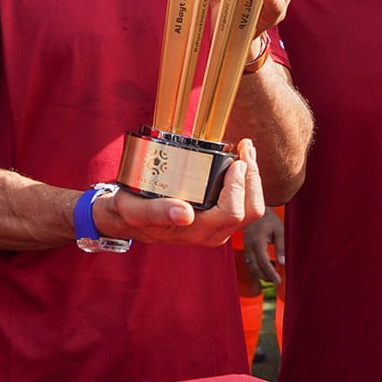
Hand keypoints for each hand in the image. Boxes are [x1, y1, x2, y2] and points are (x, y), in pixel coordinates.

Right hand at [98, 138, 266, 246]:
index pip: (233, 213)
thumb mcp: (135, 210)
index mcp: (197, 232)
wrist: (127, 218)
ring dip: (253, 178)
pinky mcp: (218, 218)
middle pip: (251, 210)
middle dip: (254, 178)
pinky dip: (247, 182)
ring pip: (252, 208)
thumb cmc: (131, 212)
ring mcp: (218, 227)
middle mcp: (212, 233)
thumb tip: (184, 213)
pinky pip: (244, 203)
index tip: (236, 161)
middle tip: (246, 149)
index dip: (239, 187)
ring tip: (246, 150)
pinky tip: (239, 161)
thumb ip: (157, 212)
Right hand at [241, 206, 285, 285]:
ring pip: (250, 265)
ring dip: (260, 273)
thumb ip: (281, 247)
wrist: (256, 210)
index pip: (264, 262)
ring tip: (271, 277)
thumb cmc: (270, 221)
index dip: (271, 273)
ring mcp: (245, 246)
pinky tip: (265, 268)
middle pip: (255, 267)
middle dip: (265, 276)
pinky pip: (249, 261)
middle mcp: (249, 246)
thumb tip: (283, 263)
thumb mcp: (280, 231)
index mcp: (257, 242)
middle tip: (276, 281)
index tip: (278, 281)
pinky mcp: (245, 246)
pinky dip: (256, 267)